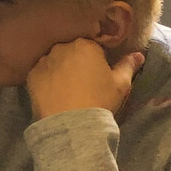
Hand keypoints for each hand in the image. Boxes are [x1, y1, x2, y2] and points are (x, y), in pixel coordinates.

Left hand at [26, 38, 144, 119]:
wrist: (72, 124)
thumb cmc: (100, 101)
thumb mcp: (120, 85)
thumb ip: (128, 66)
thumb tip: (139, 55)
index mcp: (85, 45)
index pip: (92, 46)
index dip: (96, 61)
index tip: (97, 75)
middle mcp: (62, 47)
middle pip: (71, 51)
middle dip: (76, 62)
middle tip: (82, 83)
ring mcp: (44, 60)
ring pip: (54, 60)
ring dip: (60, 69)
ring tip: (66, 90)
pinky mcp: (31, 75)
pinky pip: (41, 73)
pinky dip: (46, 80)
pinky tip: (53, 93)